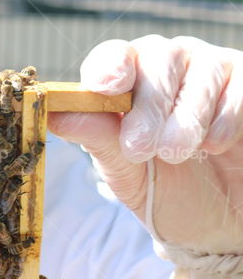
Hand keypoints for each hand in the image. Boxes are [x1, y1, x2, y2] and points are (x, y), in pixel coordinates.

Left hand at [48, 35, 242, 254]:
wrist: (221, 222)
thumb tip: (53, 114)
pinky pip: (237, 89)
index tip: (106, 88)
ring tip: (175, 153)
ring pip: (199, 71)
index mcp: (127, 77)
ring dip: (185, 117)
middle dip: (147, 105)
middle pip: (156, 58)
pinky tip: (214, 145)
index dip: (109, 67)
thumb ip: (96, 138)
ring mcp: (210, 69)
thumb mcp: (125, 171)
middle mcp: (167, 63)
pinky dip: (224, 119)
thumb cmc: (165, 188)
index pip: (114, 55)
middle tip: (139, 148)